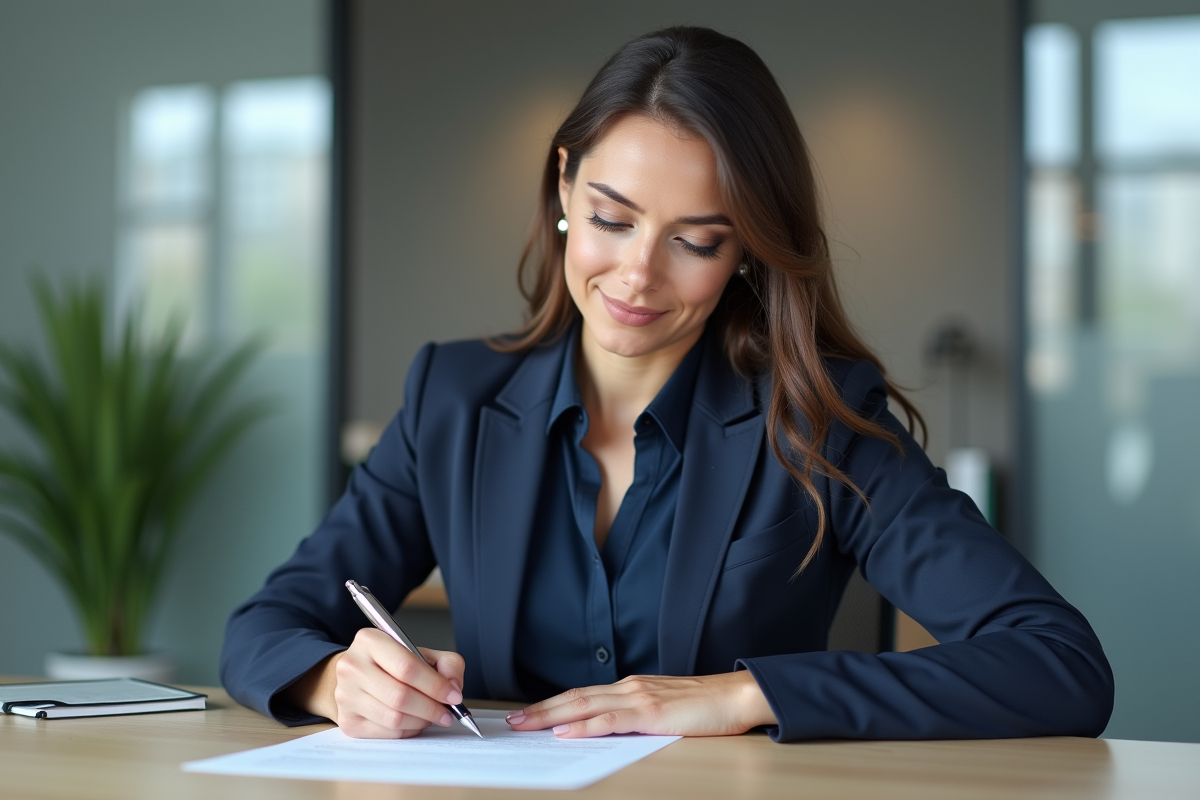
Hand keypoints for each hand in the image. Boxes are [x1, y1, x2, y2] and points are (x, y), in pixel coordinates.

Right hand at [283, 628, 465, 738]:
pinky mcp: (347, 721)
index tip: (453, 696)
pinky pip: (387, 732)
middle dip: (431, 708)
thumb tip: (453, 687)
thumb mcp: (422, 652)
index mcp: (370, 641)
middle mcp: (352, 667)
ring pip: (394, 718)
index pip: (406, 667)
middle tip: (447, 713)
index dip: (435, 685)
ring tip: (432, 716)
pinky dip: (408, 730)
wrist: (358, 676)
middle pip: (399, 696)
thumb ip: (447, 663)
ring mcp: (345, 696)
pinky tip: (414, 721)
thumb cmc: (392, 664)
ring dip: (421, 721)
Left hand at [505, 671, 776, 737]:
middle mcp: (630, 688)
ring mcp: (640, 698)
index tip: (527, 713)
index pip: (582, 695)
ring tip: (526, 725)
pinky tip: (567, 731)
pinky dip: (585, 725)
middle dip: (541, 709)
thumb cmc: (705, 707)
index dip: (552, 704)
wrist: (736, 696)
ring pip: (586, 705)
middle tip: (513, 720)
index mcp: (631, 688)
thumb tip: (605, 729)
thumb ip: (635, 716)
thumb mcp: (663, 710)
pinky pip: (611, 720)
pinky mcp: (652, 713)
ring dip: (552, 715)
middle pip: (575, 697)